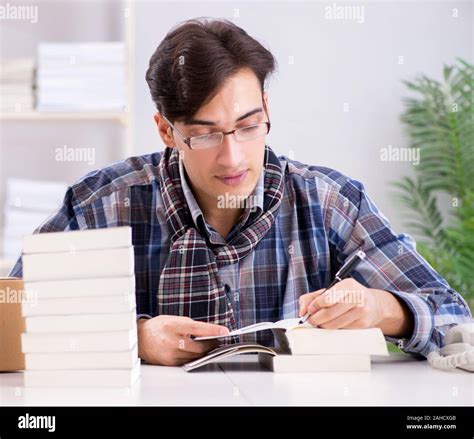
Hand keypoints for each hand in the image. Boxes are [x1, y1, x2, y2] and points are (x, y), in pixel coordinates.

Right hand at [137, 315, 228, 365]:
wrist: (141, 338)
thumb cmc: (158, 326)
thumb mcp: (174, 319)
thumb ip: (190, 325)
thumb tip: (207, 332)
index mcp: (173, 325)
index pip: (198, 328)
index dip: (213, 330)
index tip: (224, 331)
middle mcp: (171, 340)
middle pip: (198, 346)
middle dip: (210, 344)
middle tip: (217, 341)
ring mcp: (170, 353)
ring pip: (194, 355)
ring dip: (202, 351)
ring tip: (206, 345)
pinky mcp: (169, 362)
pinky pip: (187, 361)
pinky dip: (192, 356)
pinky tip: (193, 351)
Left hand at [298, 278, 412, 335]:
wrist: (374, 305)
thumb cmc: (347, 296)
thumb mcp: (330, 291)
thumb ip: (310, 298)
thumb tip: (301, 311)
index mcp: (348, 285)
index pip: (327, 298)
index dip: (315, 306)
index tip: (309, 310)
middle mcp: (357, 297)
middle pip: (329, 313)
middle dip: (316, 319)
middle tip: (311, 319)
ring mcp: (362, 311)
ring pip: (334, 324)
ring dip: (323, 325)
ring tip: (321, 322)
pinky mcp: (363, 325)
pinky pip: (342, 330)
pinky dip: (333, 329)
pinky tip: (333, 324)